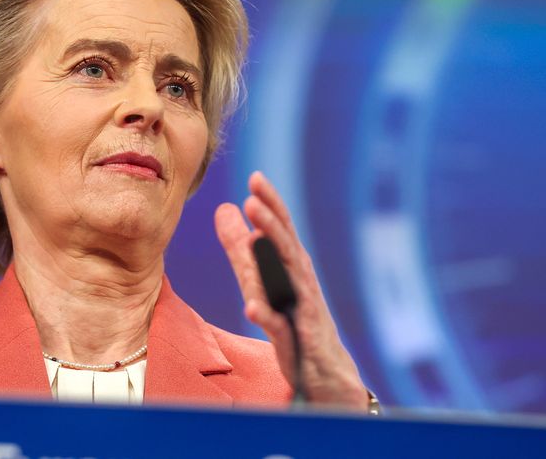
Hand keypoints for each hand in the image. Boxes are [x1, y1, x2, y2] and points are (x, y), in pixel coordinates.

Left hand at [215, 171, 369, 409]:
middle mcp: (300, 280)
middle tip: (254, 198)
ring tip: (255, 237)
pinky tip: (251, 306)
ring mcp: (300, 308)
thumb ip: (241, 247)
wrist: (321, 368)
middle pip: (285, 246)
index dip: (271, 203)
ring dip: (270, 259)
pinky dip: (266, 314)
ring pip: (286, 280)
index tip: (256, 177)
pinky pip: (279, 325)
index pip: (281, 228)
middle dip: (271, 222)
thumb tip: (224, 207)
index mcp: (291, 263)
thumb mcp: (262, 277)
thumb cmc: (292, 316)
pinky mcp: (296, 337)